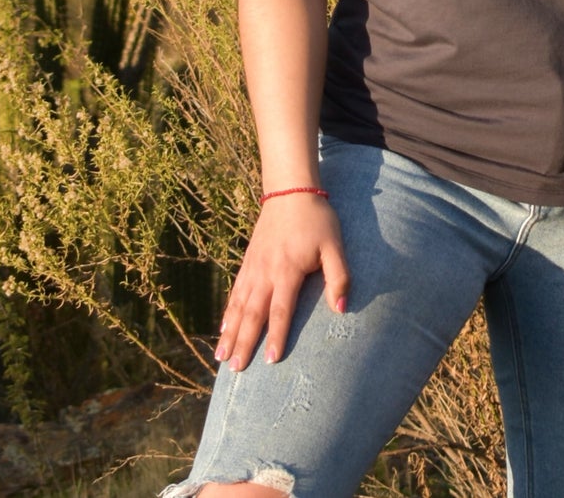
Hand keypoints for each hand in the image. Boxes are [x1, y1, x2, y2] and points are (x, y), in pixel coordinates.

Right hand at [214, 195, 348, 370]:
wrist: (291, 193)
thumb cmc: (317, 220)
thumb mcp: (334, 245)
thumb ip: (339, 277)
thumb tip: (341, 309)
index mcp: (287, 270)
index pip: (280, 311)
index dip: (275, 337)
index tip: (270, 362)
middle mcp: (265, 272)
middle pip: (253, 314)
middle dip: (244, 343)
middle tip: (236, 370)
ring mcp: (253, 267)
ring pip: (239, 306)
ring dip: (230, 333)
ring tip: (222, 358)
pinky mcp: (247, 262)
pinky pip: (235, 292)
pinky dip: (228, 313)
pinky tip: (222, 329)